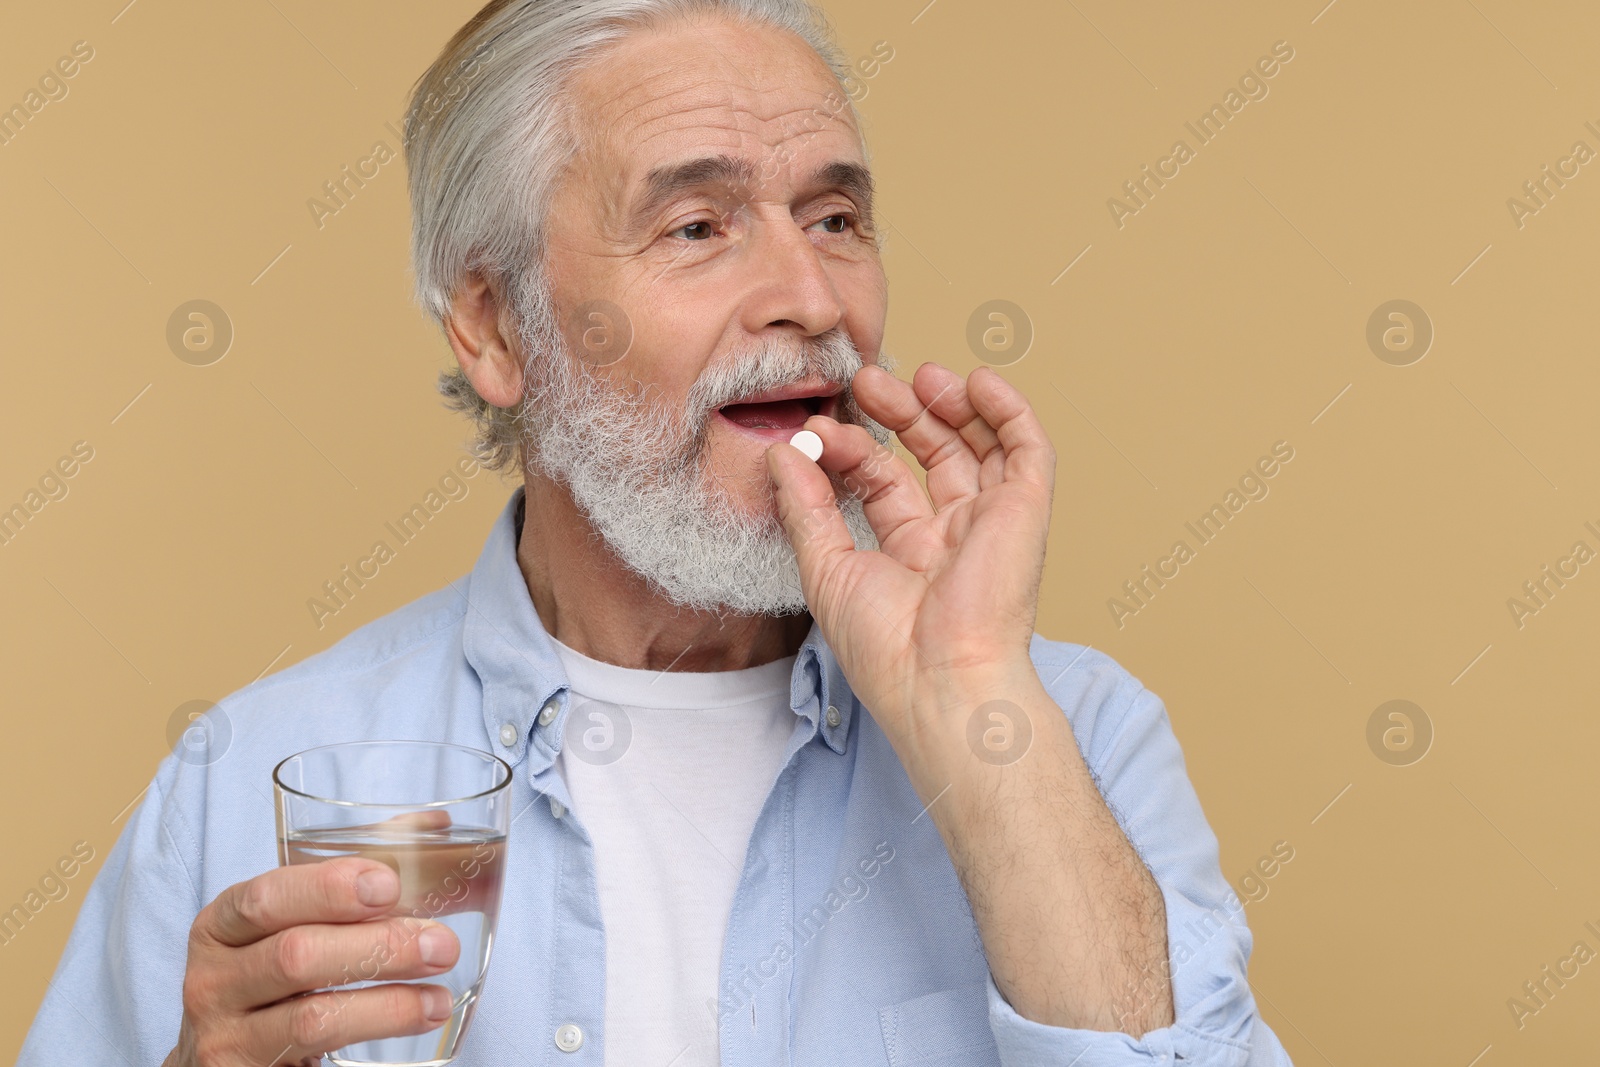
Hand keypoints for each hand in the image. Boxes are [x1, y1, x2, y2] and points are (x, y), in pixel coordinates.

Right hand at [162, 857, 459, 1066]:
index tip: (389, 885)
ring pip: (310, 1018)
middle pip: (295, 956)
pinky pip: (311, 1057)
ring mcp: (222, 1036)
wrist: (230, 1057)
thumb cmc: (273, 978)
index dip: (328, 889)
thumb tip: (433, 824)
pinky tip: (418, 1023)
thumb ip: (356, 874)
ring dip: (388, 1005)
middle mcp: (211, 979)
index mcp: (223, 924)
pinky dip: (374, 1040)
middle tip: (442, 944)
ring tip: (439, 997)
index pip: (267, 897)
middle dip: (378, 947)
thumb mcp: (296, 924)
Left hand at [766, 361, 1055, 773]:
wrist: (938, 679)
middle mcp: (954, 534)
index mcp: (909, 553)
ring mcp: (992, 521)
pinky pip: (1029, 449)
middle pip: (933, 454)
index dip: (854, 448)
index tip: (819, 429)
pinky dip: (1008, 409)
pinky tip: (976, 381)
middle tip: (867, 381)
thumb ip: (805, 507)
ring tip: (918, 373)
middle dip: (901, 412)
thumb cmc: (884, 646)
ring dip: (951, 403)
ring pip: (980, 444)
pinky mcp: (1027, 512)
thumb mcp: (825, 568)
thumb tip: (782, 453)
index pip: (884, 480)